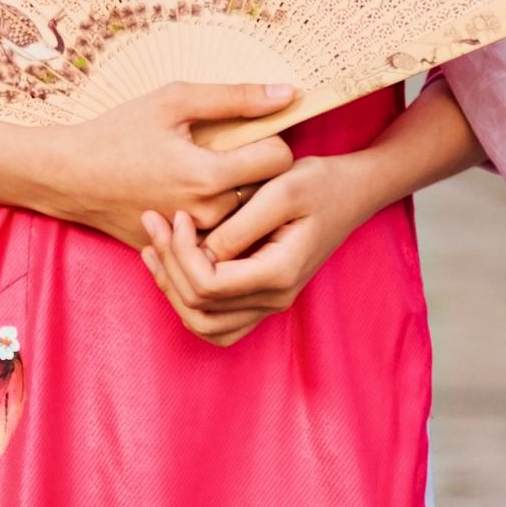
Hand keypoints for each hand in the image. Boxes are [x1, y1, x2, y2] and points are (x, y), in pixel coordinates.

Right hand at [10, 79, 306, 251]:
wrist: (69, 177)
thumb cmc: (118, 132)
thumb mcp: (174, 100)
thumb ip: (235, 97)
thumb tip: (287, 93)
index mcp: (208, 175)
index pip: (280, 160)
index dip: (272, 140)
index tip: (250, 134)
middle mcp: (207, 213)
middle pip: (268, 190)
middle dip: (258, 169)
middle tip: (232, 153)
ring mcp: (194, 237)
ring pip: (247, 215)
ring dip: (241, 194)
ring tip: (214, 174)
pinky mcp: (182, 250)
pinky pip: (221, 233)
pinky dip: (220, 214)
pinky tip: (196, 195)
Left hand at [139, 151, 373, 344]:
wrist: (351, 191)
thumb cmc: (319, 183)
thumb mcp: (281, 190)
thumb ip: (240, 227)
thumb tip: (201, 252)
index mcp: (279, 274)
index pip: (208, 286)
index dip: (181, 253)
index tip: (177, 214)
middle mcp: (275, 299)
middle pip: (199, 309)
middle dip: (168, 266)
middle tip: (154, 222)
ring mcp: (269, 304)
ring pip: (203, 323)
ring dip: (172, 287)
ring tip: (155, 247)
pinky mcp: (262, 298)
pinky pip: (215, 322)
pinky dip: (188, 299)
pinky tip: (173, 265)